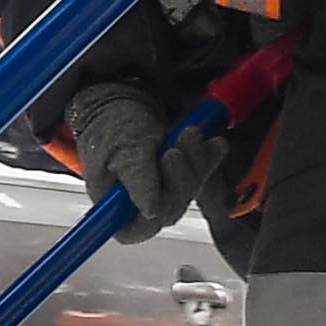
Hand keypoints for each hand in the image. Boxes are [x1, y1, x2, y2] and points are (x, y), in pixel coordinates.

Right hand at [67, 80, 225, 240]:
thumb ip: (137, 180)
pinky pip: (202, 172)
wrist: (121, 97)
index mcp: (113, 204)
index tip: (165, 184)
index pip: (137, 229)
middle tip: (175, 149)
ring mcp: (162, 187)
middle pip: (170, 207)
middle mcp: (139, 201)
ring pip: (189, 189)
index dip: (157, 212)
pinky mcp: (181, 172)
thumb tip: (150, 211)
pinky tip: (214, 143)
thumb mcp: (122, 149)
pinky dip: (210, 156)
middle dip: (180, 177)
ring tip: (190, 133)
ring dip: (196, 161)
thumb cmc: (111, 123)